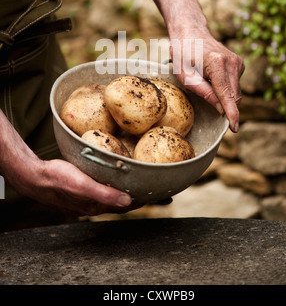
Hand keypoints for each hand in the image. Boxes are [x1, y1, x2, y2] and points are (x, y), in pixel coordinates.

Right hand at [17, 158, 140, 216]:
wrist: (35, 176)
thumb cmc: (57, 179)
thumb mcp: (83, 185)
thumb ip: (105, 194)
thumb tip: (128, 201)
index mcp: (95, 205)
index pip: (125, 205)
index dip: (141, 200)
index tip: (155, 192)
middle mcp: (92, 204)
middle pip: (119, 201)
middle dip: (134, 195)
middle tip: (148, 185)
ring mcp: (85, 197)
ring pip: (109, 195)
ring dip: (122, 190)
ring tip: (133, 180)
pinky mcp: (79, 189)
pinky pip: (99, 188)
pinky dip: (109, 184)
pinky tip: (108, 175)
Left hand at [170, 28, 244, 132]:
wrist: (190, 32)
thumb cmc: (183, 53)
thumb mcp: (185, 75)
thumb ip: (204, 92)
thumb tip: (220, 109)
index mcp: (217, 64)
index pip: (227, 95)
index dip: (231, 113)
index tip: (234, 128)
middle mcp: (231, 62)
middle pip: (234, 95)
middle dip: (226, 106)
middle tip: (209, 105)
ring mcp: (237, 62)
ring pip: (236, 92)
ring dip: (224, 96)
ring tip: (205, 83)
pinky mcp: (239, 63)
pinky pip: (235, 85)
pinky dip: (226, 88)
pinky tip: (212, 78)